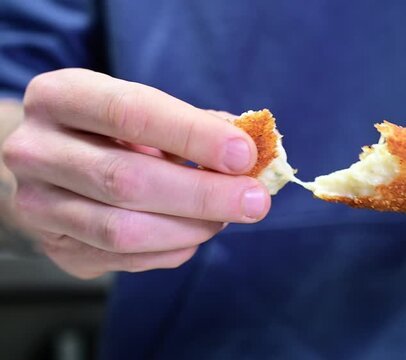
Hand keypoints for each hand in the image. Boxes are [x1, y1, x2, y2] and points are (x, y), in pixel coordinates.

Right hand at [1, 69, 269, 278]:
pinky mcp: (55, 247)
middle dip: (203, 194)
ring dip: (191, 228)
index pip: (131, 113)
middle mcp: (36, 150)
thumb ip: (194, 126)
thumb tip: (250, 153)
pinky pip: (125, 259)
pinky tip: (195, 232)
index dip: (193, 135)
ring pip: (123, 231)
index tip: (244, 154)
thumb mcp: (146, 111)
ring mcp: (38, 205)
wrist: (55, 164)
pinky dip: (173, 248)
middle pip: (127, 181)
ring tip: (227, 217)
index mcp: (60, 97)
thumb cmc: (115, 131)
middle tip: (255, 201)